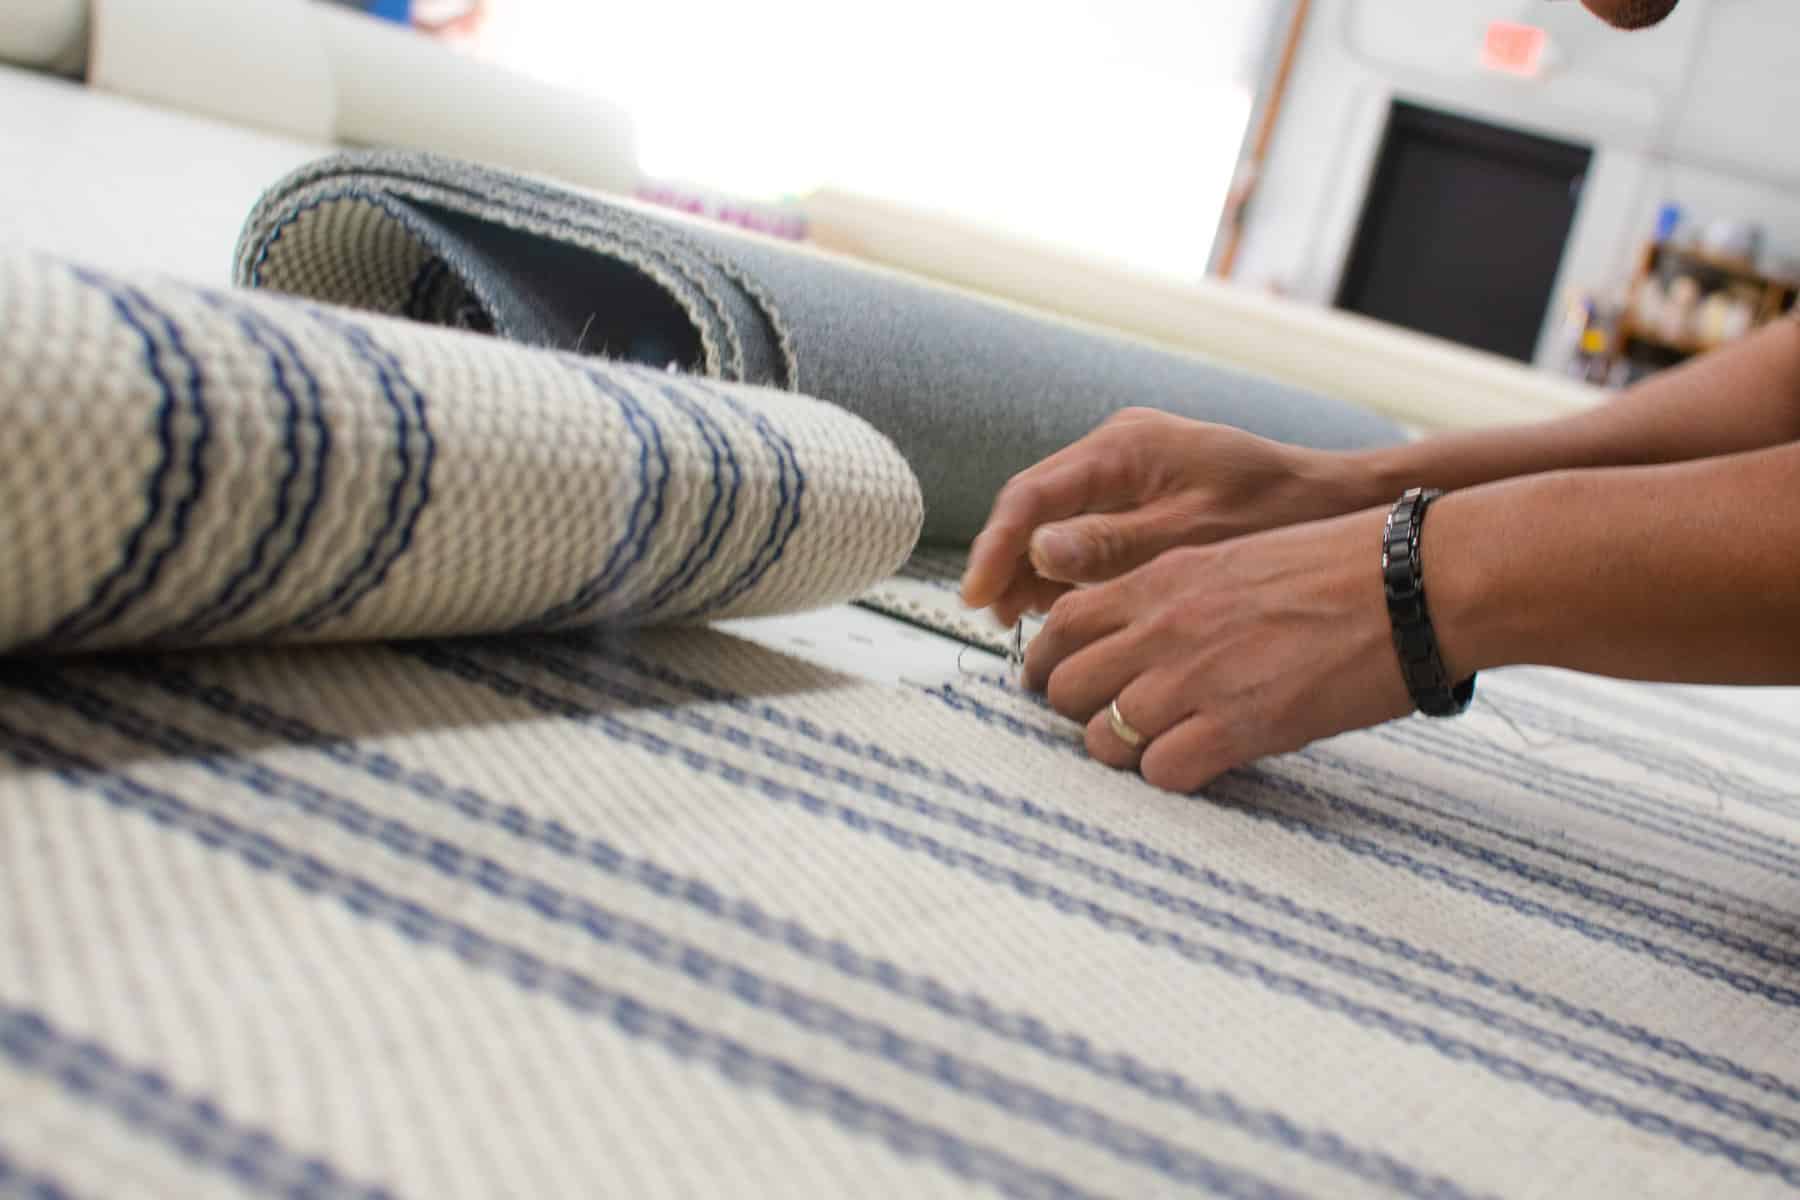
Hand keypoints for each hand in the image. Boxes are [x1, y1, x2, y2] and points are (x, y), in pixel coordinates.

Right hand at [959, 409, 1366, 627]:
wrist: (1330, 500)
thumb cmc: (1273, 513)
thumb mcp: (1192, 535)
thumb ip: (1113, 543)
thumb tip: (1039, 551)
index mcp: (1125, 446)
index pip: (1033, 493)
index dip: (997, 546)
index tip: (978, 595)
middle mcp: (1117, 448)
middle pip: (1035, 505)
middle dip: (1008, 559)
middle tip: (993, 616)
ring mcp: (1127, 468)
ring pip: (1054, 518)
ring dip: (1031, 567)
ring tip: (1016, 619)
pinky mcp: (1140, 492)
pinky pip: (1084, 526)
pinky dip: (1065, 566)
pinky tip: (1055, 603)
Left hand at [1021, 506, 1412, 791]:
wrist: (1413, 584)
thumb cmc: (1340, 568)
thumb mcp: (1235, 559)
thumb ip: (1176, 595)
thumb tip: (1138, 633)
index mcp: (1162, 579)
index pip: (1062, 624)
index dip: (1049, 660)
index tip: (1054, 681)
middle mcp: (1163, 627)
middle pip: (1067, 686)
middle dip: (1077, 711)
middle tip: (1102, 724)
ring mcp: (1194, 678)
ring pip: (1103, 737)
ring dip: (1122, 751)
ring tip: (1157, 748)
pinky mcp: (1237, 727)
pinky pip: (1161, 772)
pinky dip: (1171, 776)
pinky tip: (1201, 763)